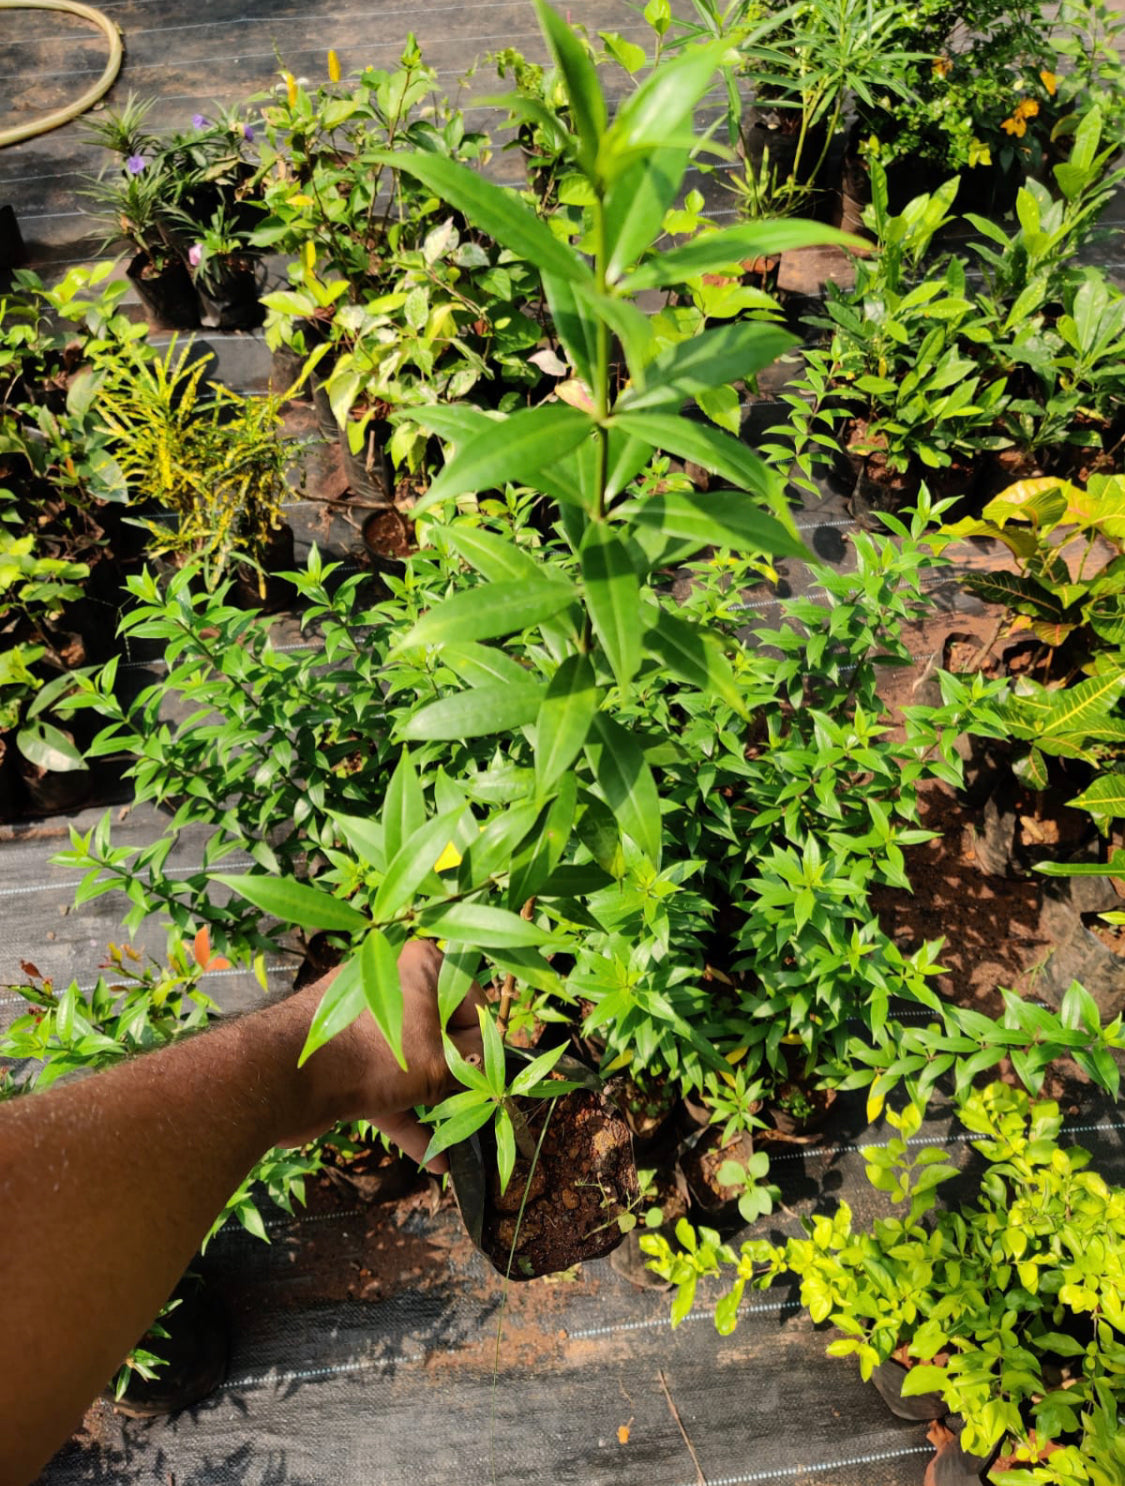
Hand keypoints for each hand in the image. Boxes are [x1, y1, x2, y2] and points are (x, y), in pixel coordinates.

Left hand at [286, 940, 485, 1168]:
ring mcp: (366, 1019)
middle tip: (477, 1111)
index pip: (474, 1004)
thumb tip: (489, 1075)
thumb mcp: (440, 1065)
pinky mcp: (346, 1053)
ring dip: (434, 1104)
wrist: (283, 1076)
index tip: (488, 1077)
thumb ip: (473, 1069)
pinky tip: (434, 1161)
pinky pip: (386, 1082)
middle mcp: (394, 982)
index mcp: (422, 965)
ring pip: (413, 1062)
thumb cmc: (374, 1055)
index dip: (483, 1045)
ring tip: (459, 1141)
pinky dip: (407, 1116)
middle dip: (458, 1078)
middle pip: (443, 1034)